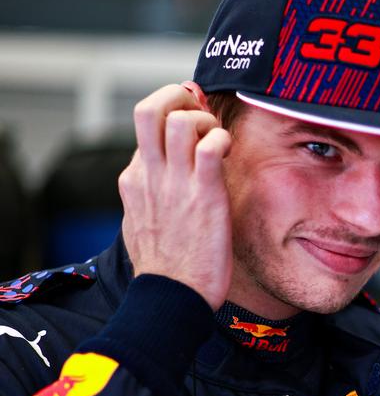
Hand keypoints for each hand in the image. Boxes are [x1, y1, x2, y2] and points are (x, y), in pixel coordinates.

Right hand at [118, 82, 231, 310]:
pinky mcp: (204, 195)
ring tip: (216, 137)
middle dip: (177, 97)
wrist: (170, 298)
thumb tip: (156, 179)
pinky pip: (211, 146)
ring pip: (180, 120)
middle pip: (149, 108)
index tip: (191, 127)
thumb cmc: (164, 265)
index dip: (169, 116)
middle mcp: (150, 174)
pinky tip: (228, 152)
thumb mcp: (140, 223)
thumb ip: (146, 196)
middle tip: (199, 113)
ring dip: (205, 119)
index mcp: (134, 180)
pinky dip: (222, 139)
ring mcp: (175, 183)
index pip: (144, 127)